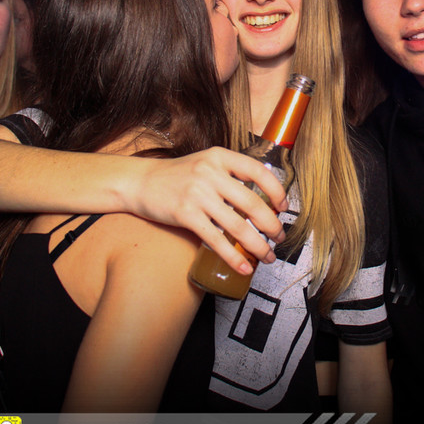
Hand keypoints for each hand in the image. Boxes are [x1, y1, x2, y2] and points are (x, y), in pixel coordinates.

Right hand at [126, 147, 287, 273]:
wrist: (140, 182)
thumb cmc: (177, 176)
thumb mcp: (205, 163)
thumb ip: (230, 175)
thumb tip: (262, 199)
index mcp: (219, 157)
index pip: (258, 171)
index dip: (276, 191)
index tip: (283, 207)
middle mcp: (210, 173)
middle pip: (252, 203)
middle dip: (271, 225)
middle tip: (279, 237)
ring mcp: (197, 194)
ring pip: (238, 225)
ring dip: (258, 245)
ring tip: (267, 255)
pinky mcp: (185, 215)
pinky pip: (216, 240)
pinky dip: (233, 257)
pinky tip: (243, 266)